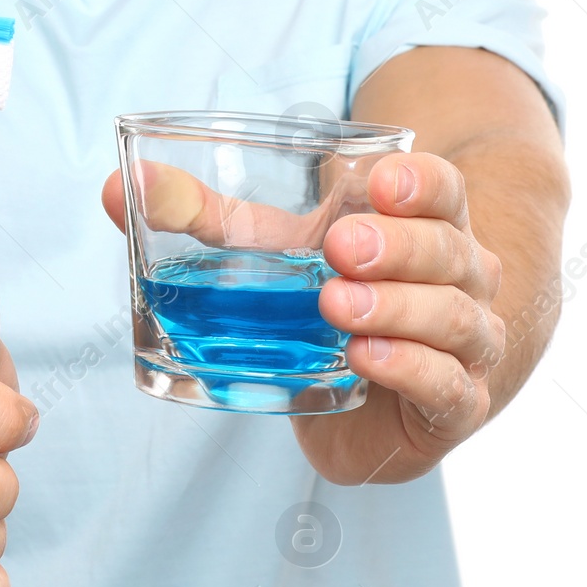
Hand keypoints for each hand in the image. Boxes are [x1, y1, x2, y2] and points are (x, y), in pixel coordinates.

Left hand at [100, 152, 504, 481]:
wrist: (384, 397)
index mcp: (423, 220)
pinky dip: (413, 369)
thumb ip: (201, 214)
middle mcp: (459, 276)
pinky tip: (368, 359)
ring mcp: (465, 341)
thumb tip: (120, 184)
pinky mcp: (455, 405)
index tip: (377, 182)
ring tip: (337, 305)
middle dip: (398, 244)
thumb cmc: (334, 295)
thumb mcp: (271, 246)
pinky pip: (449, 384)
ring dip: (399, 307)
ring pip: (453, 315)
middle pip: (447, 248)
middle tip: (340, 247)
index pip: (441, 188)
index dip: (418, 181)